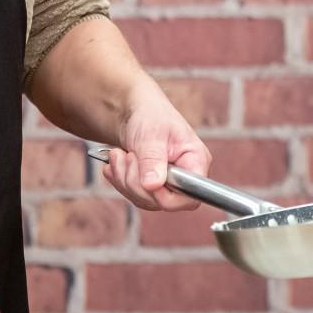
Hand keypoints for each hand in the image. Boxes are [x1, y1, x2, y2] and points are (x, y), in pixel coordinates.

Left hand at [99, 81, 210, 211]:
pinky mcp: (152, 186)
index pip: (191, 196)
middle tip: (126, 157)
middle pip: (163, 201)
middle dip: (136, 182)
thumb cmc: (150, 114)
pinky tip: (117, 162)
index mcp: (196, 161)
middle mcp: (185, 176)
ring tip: (119, 155)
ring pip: (145, 200)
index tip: (146, 179)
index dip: (165, 196)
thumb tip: (153, 185)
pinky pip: (134, 196)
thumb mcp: (151, 133)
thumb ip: (153, 159)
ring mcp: (168, 183)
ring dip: (125, 179)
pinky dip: (120, 180)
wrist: (134, 111)